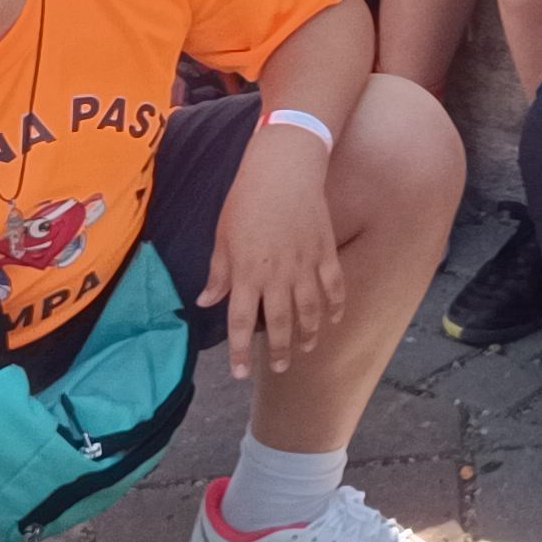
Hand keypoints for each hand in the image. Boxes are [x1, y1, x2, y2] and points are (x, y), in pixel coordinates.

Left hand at [197, 126, 340, 379]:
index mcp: (247, 272)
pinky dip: (335, 306)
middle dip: (279, 351)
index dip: (239, 351)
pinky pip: (334, 286)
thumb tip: (206, 301)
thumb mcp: (223, 236)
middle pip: (280, 323)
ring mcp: (305, 264)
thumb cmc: (246, 199)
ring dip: (307, 335)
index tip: (239, 374)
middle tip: (279, 367)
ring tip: (304, 350)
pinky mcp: (325, 251)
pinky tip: (332, 320)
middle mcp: (277, 274)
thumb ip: (218, 272)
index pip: (242, 321)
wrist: (284, 168)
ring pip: (310, 311)